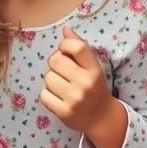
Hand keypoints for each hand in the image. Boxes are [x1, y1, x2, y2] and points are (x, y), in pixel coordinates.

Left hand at [40, 26, 126, 147]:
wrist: (101, 118)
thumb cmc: (94, 87)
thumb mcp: (92, 66)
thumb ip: (79, 47)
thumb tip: (65, 29)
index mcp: (94, 69)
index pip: (76, 47)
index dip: (65, 44)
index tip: (65, 50)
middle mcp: (85, 83)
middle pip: (56, 60)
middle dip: (56, 63)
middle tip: (63, 70)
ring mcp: (74, 99)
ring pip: (48, 77)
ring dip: (52, 79)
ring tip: (62, 86)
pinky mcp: (63, 113)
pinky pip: (44, 95)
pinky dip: (48, 95)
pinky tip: (58, 97)